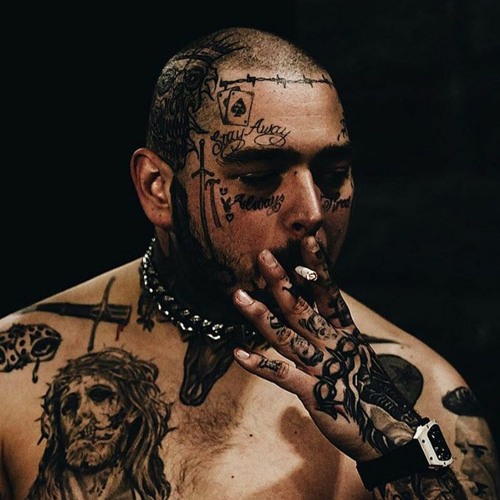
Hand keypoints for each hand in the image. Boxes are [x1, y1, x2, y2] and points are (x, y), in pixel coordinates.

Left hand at [232, 236, 420, 461]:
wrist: (391, 434)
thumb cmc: (369, 392)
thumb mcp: (357, 355)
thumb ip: (334, 332)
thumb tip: (315, 309)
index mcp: (347, 333)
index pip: (330, 292)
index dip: (318, 266)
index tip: (307, 240)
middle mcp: (335, 345)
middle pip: (303, 308)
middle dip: (281, 282)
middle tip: (262, 257)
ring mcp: (324, 369)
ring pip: (287, 337)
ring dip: (260, 316)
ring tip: (238, 297)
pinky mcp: (315, 395)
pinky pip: (282, 376)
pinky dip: (260, 365)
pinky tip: (238, 354)